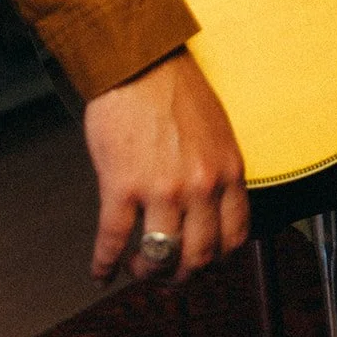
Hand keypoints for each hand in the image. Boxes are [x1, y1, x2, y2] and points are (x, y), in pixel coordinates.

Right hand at [83, 48, 248, 282]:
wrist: (140, 62)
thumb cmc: (176, 89)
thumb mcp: (217, 130)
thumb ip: (218, 169)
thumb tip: (211, 206)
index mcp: (228, 170)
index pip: (235, 236)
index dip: (217, 258)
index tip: (203, 261)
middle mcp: (200, 185)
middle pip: (199, 257)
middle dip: (182, 274)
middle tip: (168, 274)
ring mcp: (162, 189)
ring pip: (160, 258)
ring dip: (146, 272)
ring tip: (136, 266)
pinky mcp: (122, 186)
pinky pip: (112, 242)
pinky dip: (105, 265)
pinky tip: (101, 271)